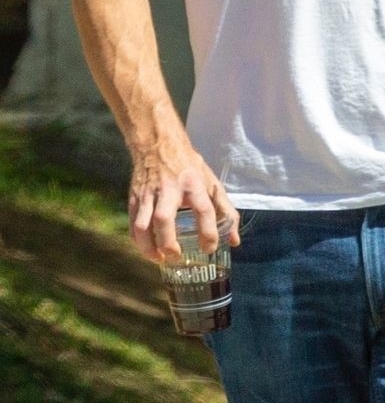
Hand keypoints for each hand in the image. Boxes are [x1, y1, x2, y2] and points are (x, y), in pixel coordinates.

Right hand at [129, 136, 239, 262]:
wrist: (157, 143)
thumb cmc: (188, 166)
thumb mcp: (211, 182)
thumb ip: (225, 211)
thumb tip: (234, 241)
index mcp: (193, 184)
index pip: (203, 210)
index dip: (208, 232)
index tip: (209, 248)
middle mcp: (169, 189)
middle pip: (163, 219)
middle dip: (167, 243)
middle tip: (176, 257)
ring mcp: (148, 194)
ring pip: (142, 224)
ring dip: (149, 247)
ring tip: (159, 259)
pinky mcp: (135, 198)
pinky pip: (133, 223)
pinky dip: (138, 240)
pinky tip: (149, 249)